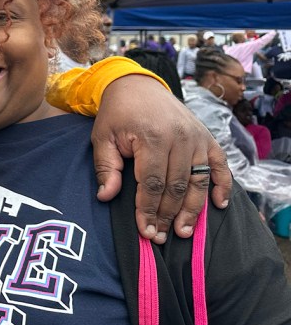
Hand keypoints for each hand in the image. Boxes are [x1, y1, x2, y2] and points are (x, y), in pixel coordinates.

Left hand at [91, 74, 231, 241]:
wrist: (138, 86)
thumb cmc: (117, 114)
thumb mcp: (102, 137)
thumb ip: (105, 167)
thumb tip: (106, 197)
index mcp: (153, 137)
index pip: (153, 183)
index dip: (149, 210)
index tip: (145, 231)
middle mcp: (180, 138)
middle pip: (177, 186)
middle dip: (169, 215)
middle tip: (161, 238)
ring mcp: (198, 138)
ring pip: (198, 182)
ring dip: (193, 210)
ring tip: (184, 232)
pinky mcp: (208, 138)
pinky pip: (220, 167)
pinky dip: (223, 187)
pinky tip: (219, 206)